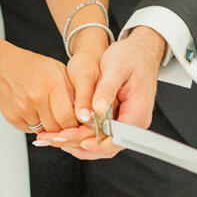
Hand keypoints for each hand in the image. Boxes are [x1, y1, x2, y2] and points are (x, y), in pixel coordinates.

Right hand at [0, 42, 77, 133]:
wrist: (1, 64)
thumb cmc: (33, 66)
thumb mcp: (58, 70)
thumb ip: (73, 92)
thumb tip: (85, 115)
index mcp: (52, 83)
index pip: (69, 118)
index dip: (75, 123)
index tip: (76, 122)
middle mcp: (37, 96)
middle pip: (57, 128)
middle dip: (63, 127)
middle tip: (63, 119)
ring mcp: (23, 108)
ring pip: (44, 131)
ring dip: (48, 126)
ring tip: (46, 110)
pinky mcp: (12, 117)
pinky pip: (30, 130)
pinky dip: (34, 124)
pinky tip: (33, 110)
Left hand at [40, 26, 165, 159]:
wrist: (140, 50)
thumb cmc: (131, 56)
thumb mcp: (116, 68)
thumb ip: (106, 89)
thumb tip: (97, 109)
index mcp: (137, 111)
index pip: (117, 138)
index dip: (95, 143)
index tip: (74, 140)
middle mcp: (134, 121)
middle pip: (107, 146)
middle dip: (80, 145)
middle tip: (55, 139)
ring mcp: (127, 122)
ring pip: (103, 144)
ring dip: (79, 143)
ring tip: (56, 139)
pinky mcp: (119, 119)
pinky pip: (102, 135)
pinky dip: (85, 136)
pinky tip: (68, 133)